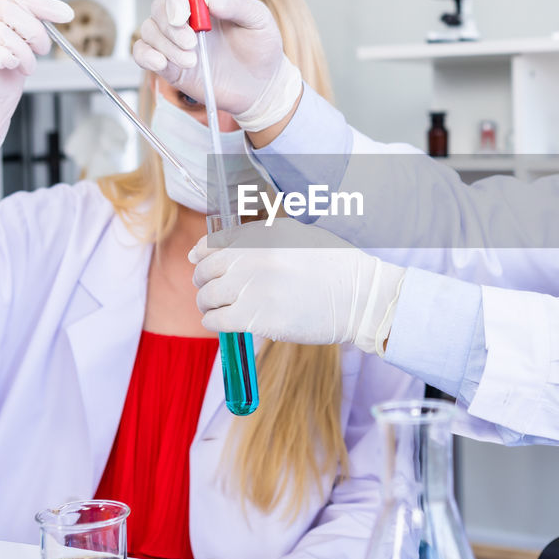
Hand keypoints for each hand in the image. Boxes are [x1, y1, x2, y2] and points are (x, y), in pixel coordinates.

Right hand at [0, 0, 72, 172]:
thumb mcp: (21, 45)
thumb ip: (27, 14)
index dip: (38, 0)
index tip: (64, 14)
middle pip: (4, 6)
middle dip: (35, 29)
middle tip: (43, 49)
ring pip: (0, 29)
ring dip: (24, 51)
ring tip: (26, 66)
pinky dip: (8, 60)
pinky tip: (10, 69)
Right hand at [132, 0, 302, 131]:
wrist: (261, 87)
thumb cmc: (261, 49)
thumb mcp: (258, 20)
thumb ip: (235, 4)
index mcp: (207, 0)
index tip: (183, 16)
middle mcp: (187, 18)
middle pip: (160, 7)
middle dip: (171, 27)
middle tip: (192, 44)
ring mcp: (176, 41)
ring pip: (150, 31)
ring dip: (166, 46)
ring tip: (192, 62)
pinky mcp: (169, 64)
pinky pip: (142, 53)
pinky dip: (145, 56)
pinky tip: (162, 63)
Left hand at [189, 219, 405, 352]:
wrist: (360, 298)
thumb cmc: (335, 267)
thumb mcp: (299, 236)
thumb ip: (262, 238)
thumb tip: (219, 246)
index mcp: (264, 235)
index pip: (214, 242)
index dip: (201, 253)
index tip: (198, 261)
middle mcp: (254, 257)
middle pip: (207, 270)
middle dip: (203, 281)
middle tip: (209, 290)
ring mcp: (254, 288)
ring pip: (208, 296)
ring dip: (207, 304)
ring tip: (216, 309)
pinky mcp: (257, 318)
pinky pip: (217, 320)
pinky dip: (214, 322)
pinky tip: (223, 323)